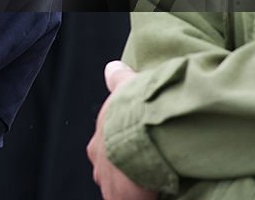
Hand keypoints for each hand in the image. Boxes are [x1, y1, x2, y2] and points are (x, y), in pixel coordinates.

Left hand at [86, 61, 156, 199]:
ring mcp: (109, 184)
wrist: (134, 137)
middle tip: (144, 169)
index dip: (120, 149)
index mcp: (99, 142)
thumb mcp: (126, 88)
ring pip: (119, 189)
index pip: (107, 149)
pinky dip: (141, 198)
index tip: (134, 150)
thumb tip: (113, 67)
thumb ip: (119, 80)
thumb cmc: (131, 113)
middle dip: (124, 171)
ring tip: (151, 183)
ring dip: (133, 186)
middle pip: (111, 171)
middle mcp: (100, 165)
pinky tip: (156, 194)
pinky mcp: (121, 199)